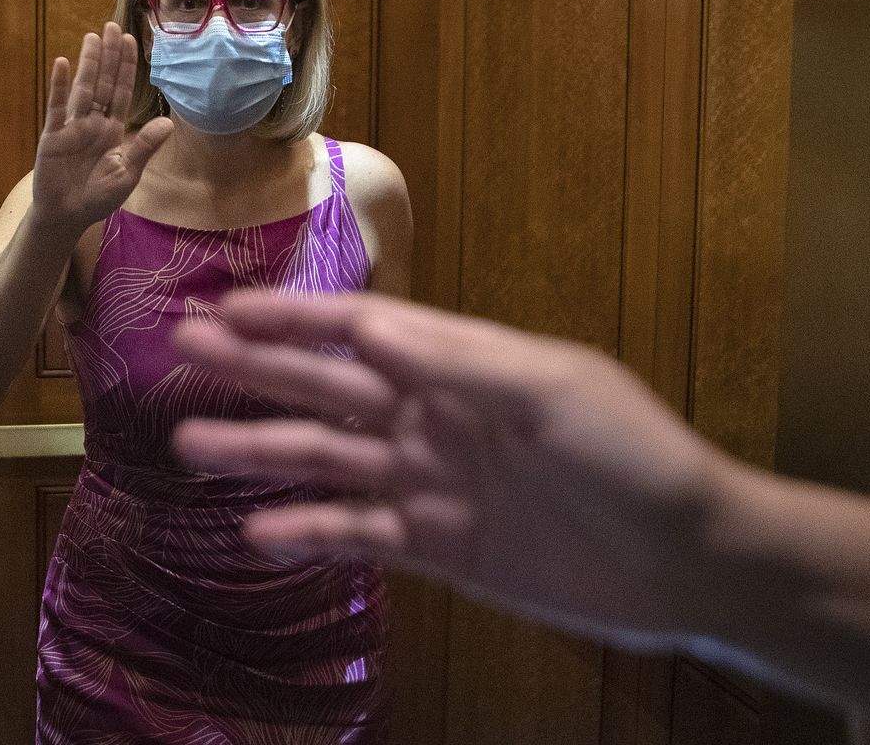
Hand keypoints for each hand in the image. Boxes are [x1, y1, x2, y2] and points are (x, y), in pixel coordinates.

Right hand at [31, 22, 172, 232]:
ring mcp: (72, 127)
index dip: (125, 67)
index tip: (130, 41)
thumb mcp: (127, 174)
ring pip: (82, 89)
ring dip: (88, 63)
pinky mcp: (53, 135)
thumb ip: (144, 147)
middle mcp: (93, 122)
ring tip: (93, 37)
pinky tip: (63, 64)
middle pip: (102, 83)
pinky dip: (60, 86)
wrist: (68, 216)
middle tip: (112, 26)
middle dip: (108, 56)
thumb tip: (169, 123)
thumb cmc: (98, 197)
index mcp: (112, 130)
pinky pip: (57, 107)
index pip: (120, 92)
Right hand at [170, 291, 740, 648]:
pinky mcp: (440, 549)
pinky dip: (309, 532)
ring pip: (327, 461)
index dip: (293, 318)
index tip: (224, 306)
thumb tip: (370, 329)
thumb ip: (458, 364)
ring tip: (191, 445)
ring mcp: (432, 483)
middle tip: (181, 348)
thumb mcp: (555, 395)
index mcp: (463, 366)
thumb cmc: (636, 458)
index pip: (361, 330)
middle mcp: (435, 417)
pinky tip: (259, 533)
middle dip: (255, 367)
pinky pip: (359, 535)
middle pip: (327, 387)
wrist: (688, 563)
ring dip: (260, 452)